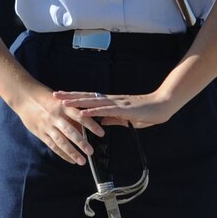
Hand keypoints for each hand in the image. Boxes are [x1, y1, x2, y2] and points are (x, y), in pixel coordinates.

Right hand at [14, 83, 103, 163]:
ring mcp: (47, 126)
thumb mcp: (61, 102)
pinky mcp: (40, 133)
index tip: (101, 133)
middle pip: (70, 132)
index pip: (80, 116)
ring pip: (61, 141)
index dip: (91, 125)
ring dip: (72, 152)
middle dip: (81, 143)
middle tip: (91, 152)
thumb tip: (86, 127)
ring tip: (82, 161)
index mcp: (63, 106)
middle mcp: (56, 116)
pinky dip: (62, 154)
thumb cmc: (46, 98)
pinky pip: (53, 145)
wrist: (24, 96)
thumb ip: (72, 114)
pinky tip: (71, 160)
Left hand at [54, 88, 179, 129]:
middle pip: (87, 97)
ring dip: (77, 102)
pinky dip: (93, 112)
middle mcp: (111, 100)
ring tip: (63, 102)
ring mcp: (117, 104)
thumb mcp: (126, 119)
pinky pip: (106, 111)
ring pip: (93, 102)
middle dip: (70, 96)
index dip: (75, 97)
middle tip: (54, 95)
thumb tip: (100, 122)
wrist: (162, 106)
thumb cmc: (147, 112)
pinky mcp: (124, 110)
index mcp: (112, 102)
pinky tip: (83, 113)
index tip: (62, 96)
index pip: (90, 98)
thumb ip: (113, 119)